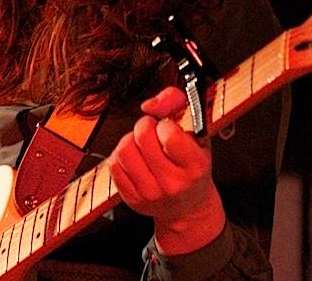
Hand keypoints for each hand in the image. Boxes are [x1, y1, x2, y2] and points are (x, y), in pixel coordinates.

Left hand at [109, 86, 225, 254]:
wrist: (188, 208)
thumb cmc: (192, 168)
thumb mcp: (198, 135)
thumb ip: (178, 106)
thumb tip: (150, 104)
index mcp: (195, 166)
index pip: (169, 135)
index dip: (165, 124)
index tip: (168, 127)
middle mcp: (173, 182)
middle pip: (143, 138)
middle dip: (145, 126)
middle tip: (153, 131)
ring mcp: (151, 193)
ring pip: (124, 150)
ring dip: (130, 140)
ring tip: (141, 144)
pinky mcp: (132, 199)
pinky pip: (113, 165)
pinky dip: (121, 156)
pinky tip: (135, 159)